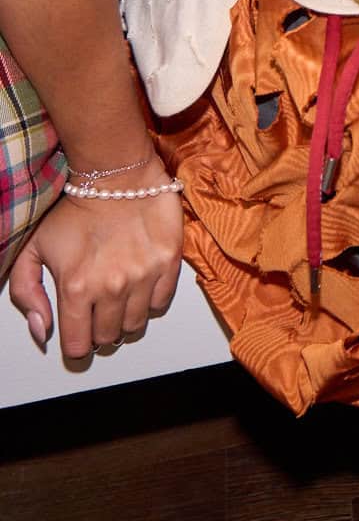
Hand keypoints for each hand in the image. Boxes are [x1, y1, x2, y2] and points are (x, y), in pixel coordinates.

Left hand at [9, 159, 182, 364]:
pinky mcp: (168, 262)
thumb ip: (26, 294)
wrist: (116, 174)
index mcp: (75, 288)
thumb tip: (42, 331)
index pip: (77, 346)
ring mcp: (143, 276)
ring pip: (135, 326)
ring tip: (118, 296)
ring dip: (125, 318)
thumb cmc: (74, 209)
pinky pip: (161, 304)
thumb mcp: (33, 249)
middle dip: (100, 330)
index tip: (78, 333)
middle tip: (97, 310)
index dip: (76, 344)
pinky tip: (138, 284)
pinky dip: (149, 301)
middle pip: (108, 339)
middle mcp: (111, 287)